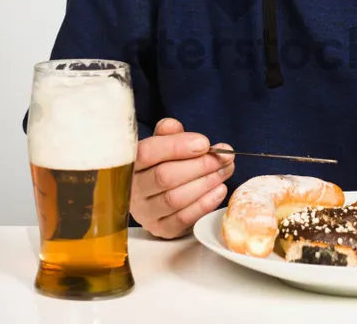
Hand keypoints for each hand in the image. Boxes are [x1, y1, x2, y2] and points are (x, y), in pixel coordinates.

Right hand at [130, 118, 234, 238]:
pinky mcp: (160, 229)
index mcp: (131, 163)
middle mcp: (134, 189)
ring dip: (206, 183)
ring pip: (175, 199)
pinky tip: (219, 190)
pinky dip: (204, 204)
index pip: (147, 153)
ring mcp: (145, 212)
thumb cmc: (163, 164)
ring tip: (225, 170)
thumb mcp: (163, 144)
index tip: (204, 143)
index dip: (177, 146)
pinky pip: (183, 219)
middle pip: (165, 177)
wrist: (159, 195)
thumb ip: (169, 133)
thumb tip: (174, 126)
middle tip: (224, 157)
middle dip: (200, 165)